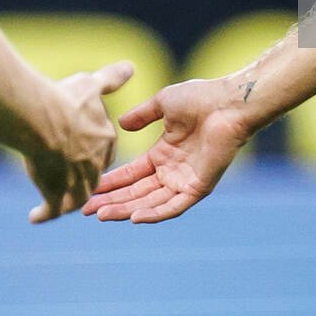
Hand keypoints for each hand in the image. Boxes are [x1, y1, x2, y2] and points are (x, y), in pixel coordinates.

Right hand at [26, 60, 134, 224]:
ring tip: (54, 201)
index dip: (93, 150)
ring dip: (65, 199)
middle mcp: (95, 164)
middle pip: (92, 175)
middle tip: (67, 177)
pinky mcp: (57, 194)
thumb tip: (130, 68)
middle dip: (81, 177)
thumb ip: (110, 79)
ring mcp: (77, 182)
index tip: (81, 149)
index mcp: (105, 140)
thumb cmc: (66, 99)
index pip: (104, 150)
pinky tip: (35, 216)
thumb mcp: (90, 84)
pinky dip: (45, 213)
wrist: (42, 119)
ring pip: (76, 195)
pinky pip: (53, 210)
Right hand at [81, 77, 250, 223]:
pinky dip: (155, 213)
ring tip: (102, 215)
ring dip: (126, 210)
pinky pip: (174, 206)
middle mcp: (172, 172)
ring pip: (150, 202)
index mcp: (163, 154)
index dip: (110, 182)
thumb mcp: (163, 103)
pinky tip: (135, 217)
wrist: (229, 102)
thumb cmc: (201, 98)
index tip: (88, 188)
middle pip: (135, 192)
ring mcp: (185, 181)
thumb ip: (142, 114)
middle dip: (111, 201)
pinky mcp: (199, 188)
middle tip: (85, 209)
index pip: (131, 174)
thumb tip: (121, 124)